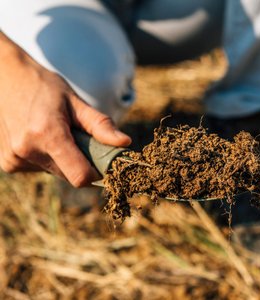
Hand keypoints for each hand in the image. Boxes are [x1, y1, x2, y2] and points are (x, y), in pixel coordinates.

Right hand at [0, 32, 130, 186]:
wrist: (6, 79)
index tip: (104, 161)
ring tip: (55, 131)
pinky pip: (40, 169)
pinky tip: (40, 136)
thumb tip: (125, 143)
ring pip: (55, 172)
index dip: (96, 172)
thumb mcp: (76, 103)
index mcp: (47, 135)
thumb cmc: (45, 87)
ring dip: (62, 159)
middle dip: (81, 162)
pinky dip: (47, 158)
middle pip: (69, 175)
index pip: (80, 176)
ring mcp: (14, 159)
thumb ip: (101, 126)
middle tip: (78, 137)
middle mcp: (27, 151)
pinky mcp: (8, 164)